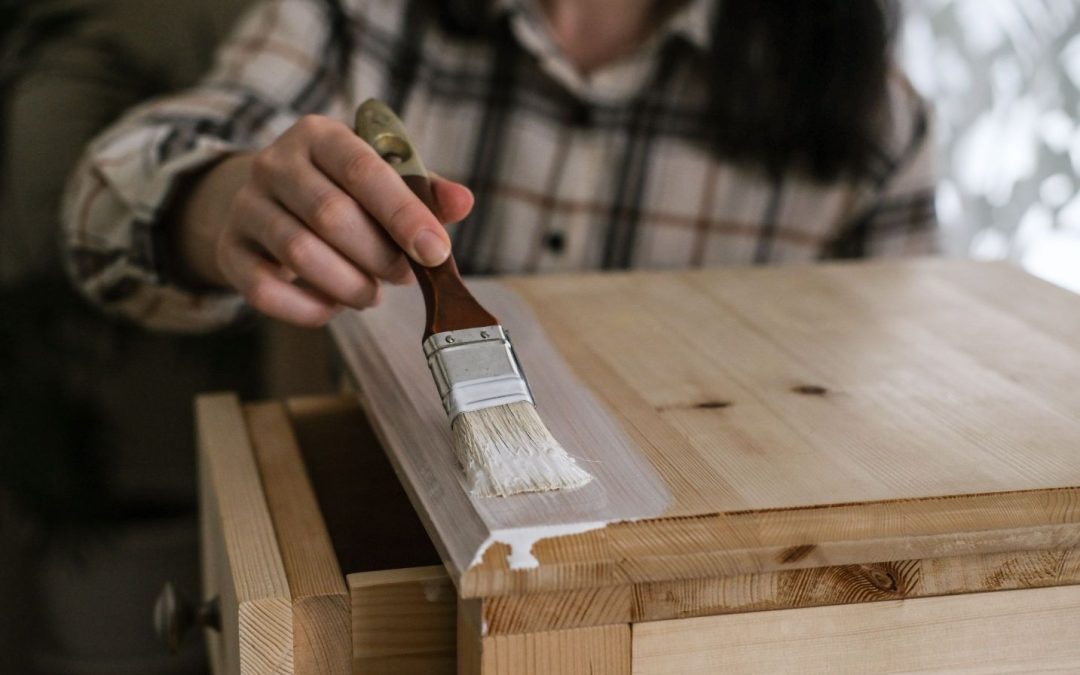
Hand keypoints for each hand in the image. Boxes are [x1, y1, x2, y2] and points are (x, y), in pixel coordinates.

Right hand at [179, 114, 473, 326]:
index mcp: (321, 135)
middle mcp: (275, 163)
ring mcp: (246, 206)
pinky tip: (333, 307)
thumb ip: (425, 191)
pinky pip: (265, 291)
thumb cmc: (343, 192)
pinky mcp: (230, 250)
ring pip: (299, 253)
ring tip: (371, 294)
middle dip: (379, 257)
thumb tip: (463, 202)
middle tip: (403, 275)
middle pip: (331, 215)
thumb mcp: (385, 180)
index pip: (365, 171)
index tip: (436, 252)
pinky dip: (309, 310)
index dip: (404, 215)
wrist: (271, 203)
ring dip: (349, 285)